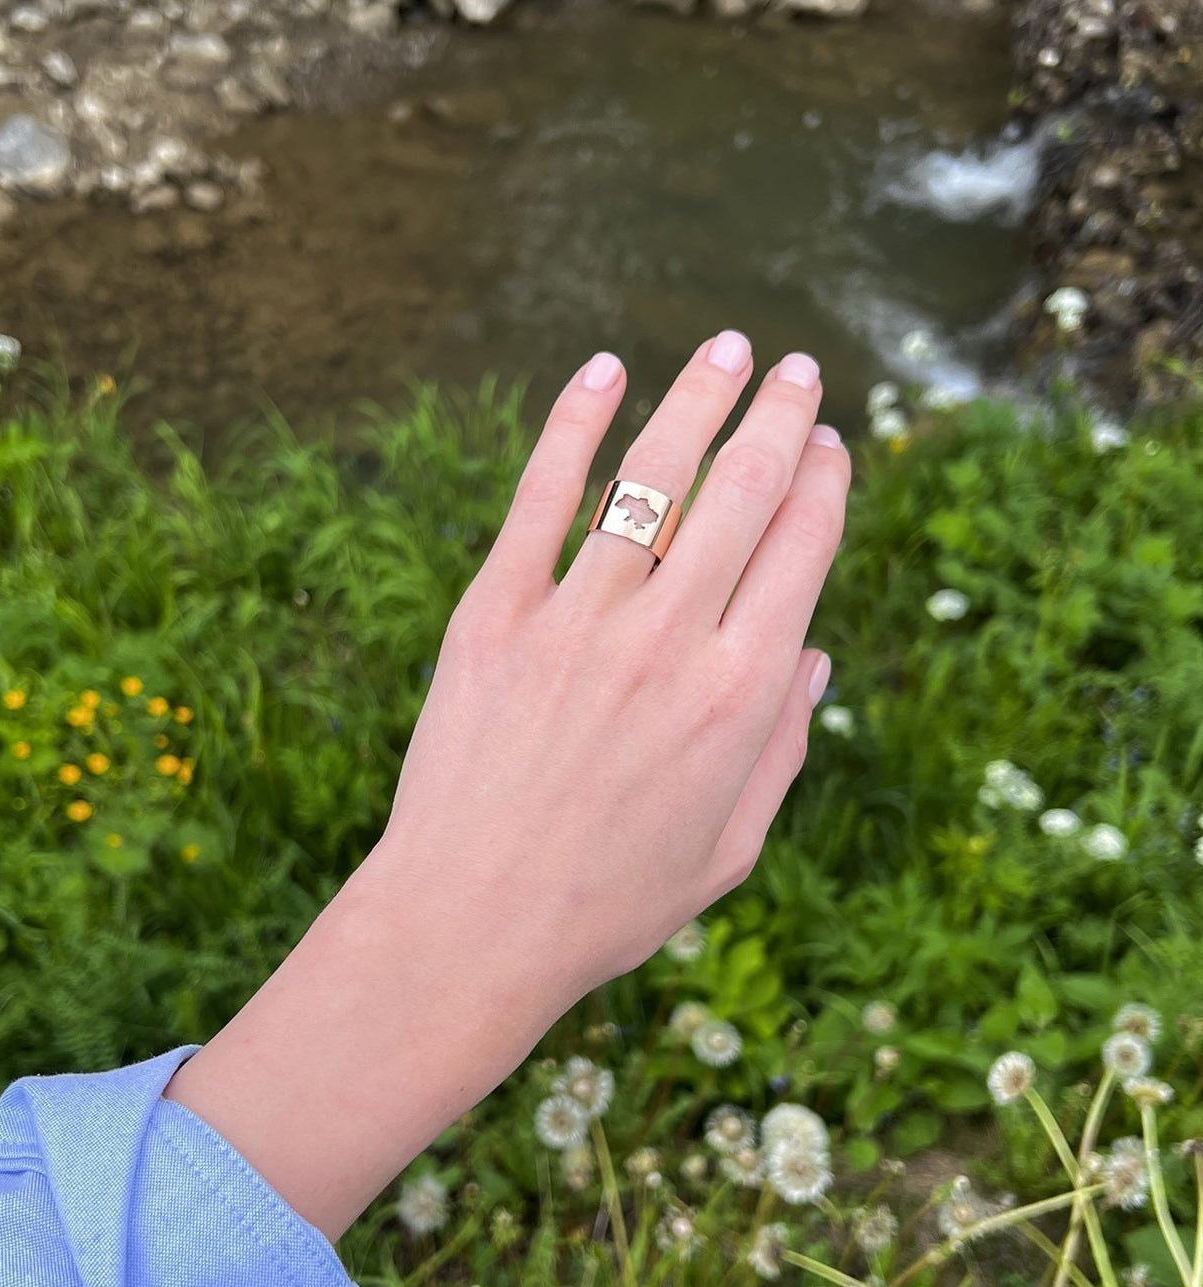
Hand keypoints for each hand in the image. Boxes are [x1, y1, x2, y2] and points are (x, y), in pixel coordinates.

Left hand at [374, 332, 847, 1000]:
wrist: (469, 926)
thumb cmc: (607, 903)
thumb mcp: (728, 849)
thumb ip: (783, 748)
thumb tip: (818, 658)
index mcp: (740, 698)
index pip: (803, 550)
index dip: (824, 483)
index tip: (829, 443)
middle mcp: (668, 642)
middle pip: (742, 494)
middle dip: (779, 417)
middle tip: (797, 367)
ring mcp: (576, 621)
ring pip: (650, 478)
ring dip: (696, 398)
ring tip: (726, 348)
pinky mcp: (493, 616)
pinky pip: (538, 499)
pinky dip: (571, 425)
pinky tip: (603, 369)